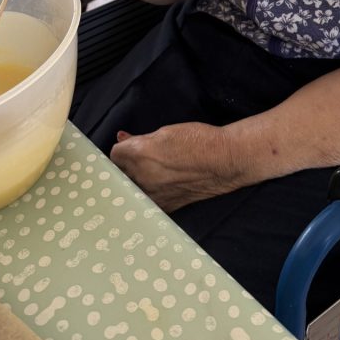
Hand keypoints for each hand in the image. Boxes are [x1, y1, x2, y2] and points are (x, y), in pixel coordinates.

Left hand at [109, 122, 234, 211]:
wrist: (224, 161)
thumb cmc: (197, 141)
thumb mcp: (165, 132)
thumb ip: (140, 139)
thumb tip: (124, 139)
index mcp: (139, 154)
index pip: (114, 155)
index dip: (123, 149)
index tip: (130, 148)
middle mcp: (141, 177)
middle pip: (119, 174)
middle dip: (126, 167)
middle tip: (143, 160)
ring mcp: (152, 195)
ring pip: (131, 189)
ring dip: (135, 181)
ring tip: (154, 171)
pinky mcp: (164, 207)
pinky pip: (146, 201)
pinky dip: (149, 193)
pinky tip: (161, 184)